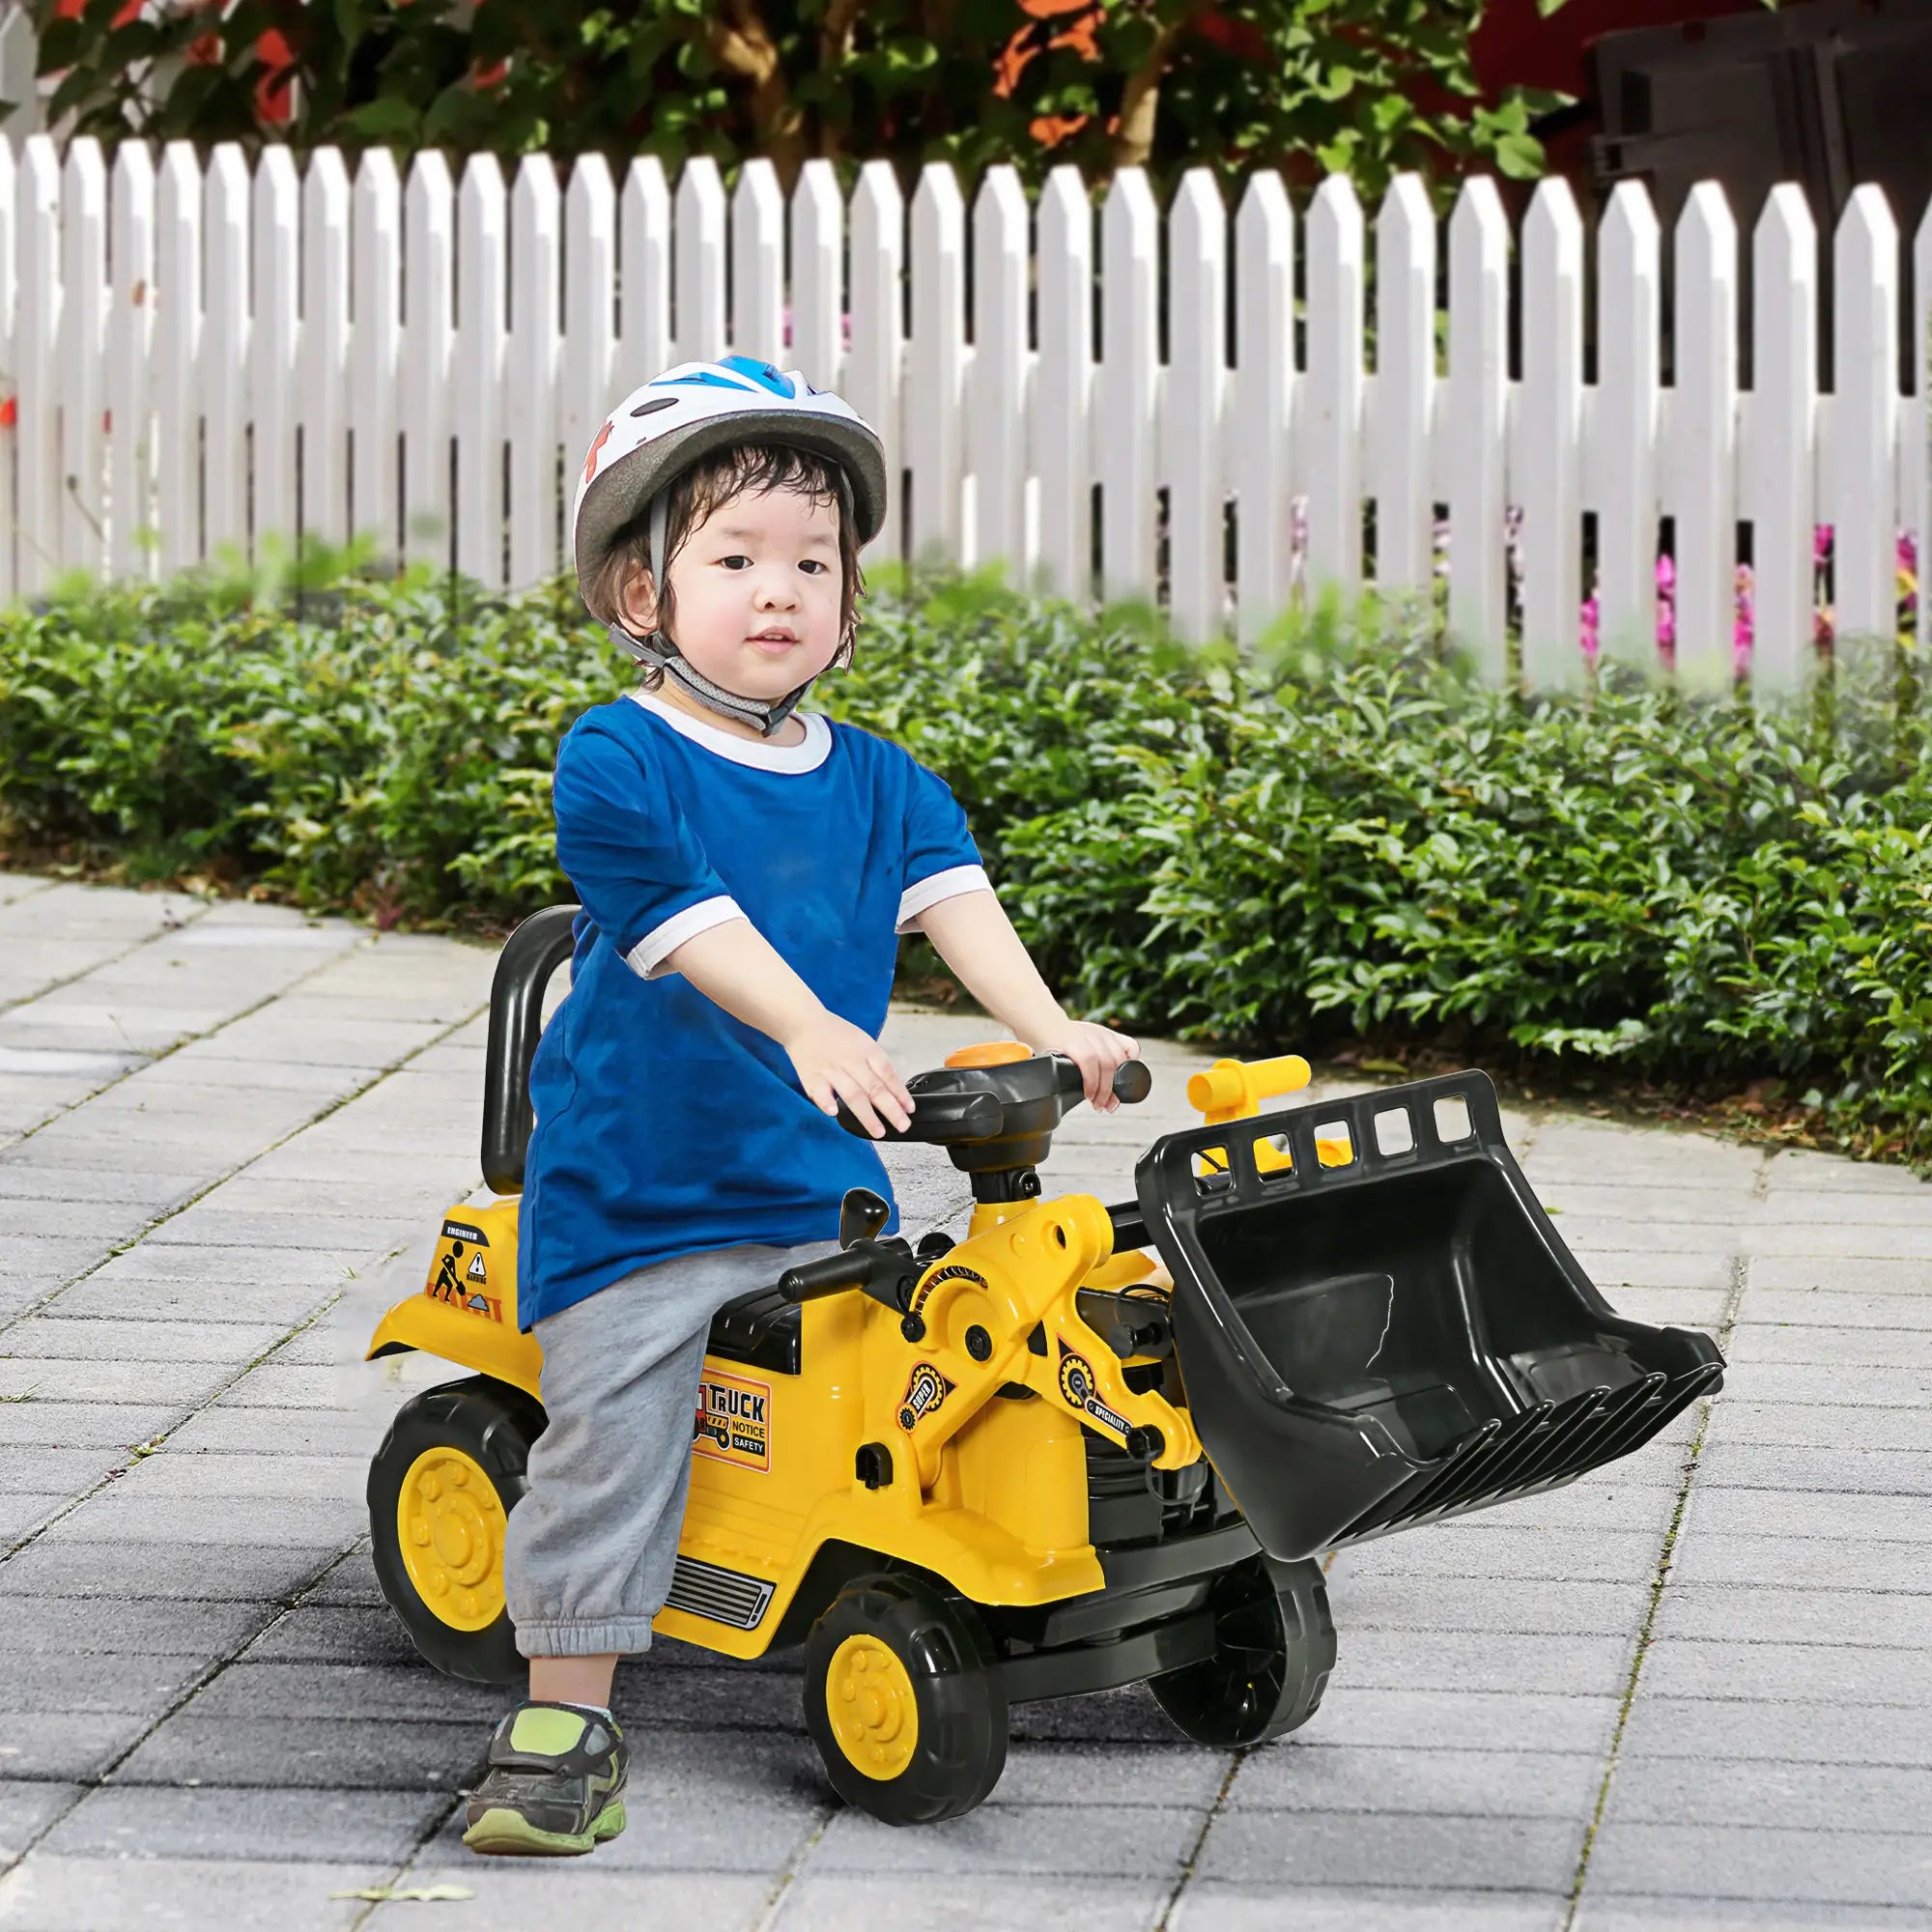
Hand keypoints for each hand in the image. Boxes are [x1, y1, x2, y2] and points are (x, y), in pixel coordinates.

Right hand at [784, 1012, 913, 1137]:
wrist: (804, 1022)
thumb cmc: (836, 1035)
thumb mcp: (864, 1042)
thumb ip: (877, 1065)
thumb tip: (896, 1090)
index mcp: (867, 1050)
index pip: (888, 1074)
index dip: (900, 1093)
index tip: (909, 1110)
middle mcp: (851, 1060)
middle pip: (874, 1088)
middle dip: (891, 1109)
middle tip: (902, 1125)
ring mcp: (831, 1069)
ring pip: (852, 1094)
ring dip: (866, 1115)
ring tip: (878, 1131)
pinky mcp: (812, 1077)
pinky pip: (820, 1092)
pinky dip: (827, 1102)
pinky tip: (834, 1113)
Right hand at [1026, 1018, 1140, 1112]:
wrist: (1038, 1022)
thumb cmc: (1060, 1040)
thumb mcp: (1085, 1044)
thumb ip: (1098, 1060)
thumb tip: (1108, 1091)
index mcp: (1105, 1034)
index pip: (1131, 1048)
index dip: (1133, 1068)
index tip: (1123, 1087)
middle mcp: (1100, 1034)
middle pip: (1119, 1063)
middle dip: (1116, 1089)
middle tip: (1109, 1105)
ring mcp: (1088, 1037)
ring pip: (1108, 1065)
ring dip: (1104, 1090)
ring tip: (1098, 1104)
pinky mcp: (1074, 1042)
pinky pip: (1090, 1064)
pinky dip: (1091, 1083)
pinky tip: (1088, 1094)